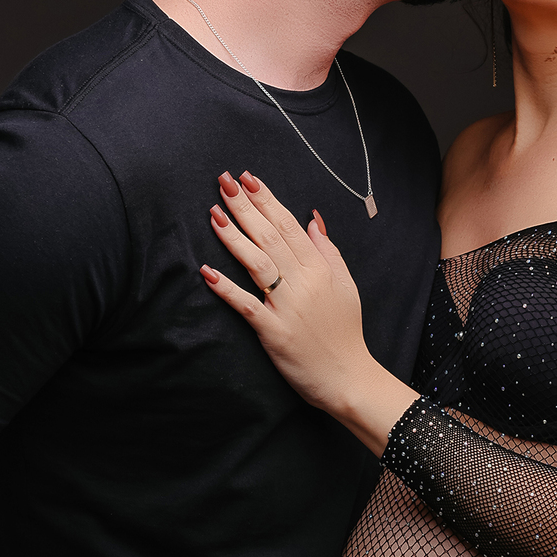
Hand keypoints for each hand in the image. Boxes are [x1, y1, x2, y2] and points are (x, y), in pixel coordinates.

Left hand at [201, 171, 416, 453]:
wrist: (348, 377)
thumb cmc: (345, 332)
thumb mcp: (346, 285)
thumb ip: (328, 251)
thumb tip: (313, 219)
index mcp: (319, 269)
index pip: (289, 226)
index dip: (267, 201)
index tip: (248, 179)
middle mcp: (303, 283)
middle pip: (270, 237)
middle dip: (245, 207)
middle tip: (224, 182)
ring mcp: (288, 307)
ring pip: (257, 264)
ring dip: (234, 237)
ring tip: (213, 214)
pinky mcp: (274, 332)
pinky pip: (247, 306)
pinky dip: (227, 289)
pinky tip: (207, 272)